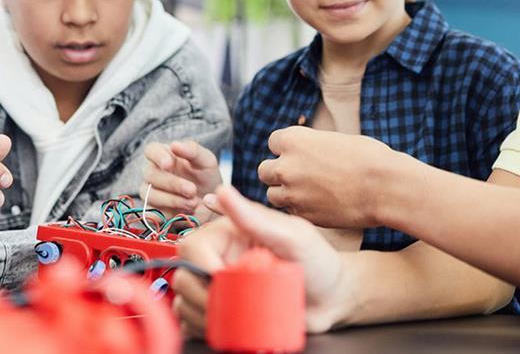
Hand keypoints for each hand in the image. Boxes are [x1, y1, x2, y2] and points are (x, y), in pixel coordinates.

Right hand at [141, 140, 221, 220]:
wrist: (211, 204)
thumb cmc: (206, 176)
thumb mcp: (206, 161)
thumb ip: (193, 150)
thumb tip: (174, 145)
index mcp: (164, 155)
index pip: (151, 150)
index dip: (157, 157)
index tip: (169, 164)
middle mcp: (153, 172)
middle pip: (150, 174)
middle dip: (172, 183)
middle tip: (192, 190)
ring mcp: (150, 192)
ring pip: (149, 194)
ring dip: (172, 200)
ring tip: (193, 203)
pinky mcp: (152, 212)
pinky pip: (152, 213)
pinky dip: (169, 214)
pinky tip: (184, 213)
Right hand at [172, 185, 347, 336]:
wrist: (334, 298)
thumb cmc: (319, 261)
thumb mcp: (292, 236)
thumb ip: (256, 217)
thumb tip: (223, 190)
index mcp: (228, 234)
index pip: (193, 246)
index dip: (201, 266)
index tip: (222, 281)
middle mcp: (219, 259)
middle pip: (185, 276)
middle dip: (201, 297)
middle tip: (230, 307)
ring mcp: (220, 287)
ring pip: (186, 302)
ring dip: (201, 317)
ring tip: (233, 321)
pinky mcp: (224, 311)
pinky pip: (195, 322)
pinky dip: (201, 329)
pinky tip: (224, 330)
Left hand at [258, 126, 401, 227]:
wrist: (384, 187)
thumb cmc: (368, 158)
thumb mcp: (334, 140)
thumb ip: (311, 147)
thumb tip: (304, 154)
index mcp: (294, 140)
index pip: (273, 142)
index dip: (287, 149)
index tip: (300, 154)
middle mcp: (286, 166)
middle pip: (264, 170)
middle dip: (278, 173)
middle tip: (299, 176)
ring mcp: (292, 193)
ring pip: (272, 195)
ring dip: (286, 193)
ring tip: (309, 193)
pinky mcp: (302, 215)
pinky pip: (291, 212)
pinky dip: (300, 209)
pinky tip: (320, 205)